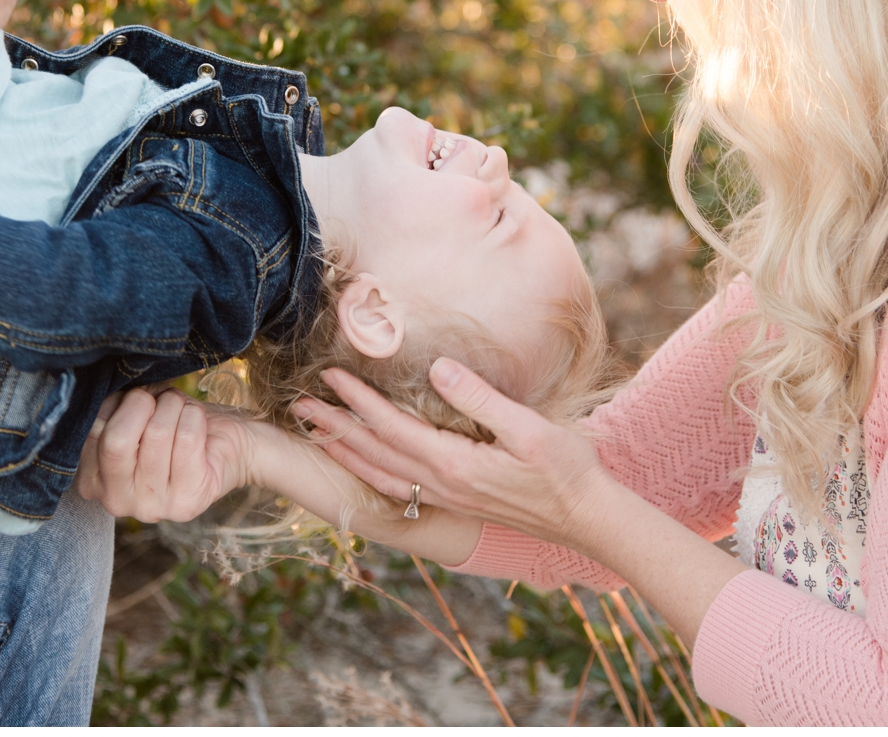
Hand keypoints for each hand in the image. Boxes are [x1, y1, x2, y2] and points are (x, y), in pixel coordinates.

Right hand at [75, 388, 251, 522]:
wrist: (226, 445)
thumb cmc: (173, 424)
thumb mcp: (131, 413)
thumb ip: (110, 407)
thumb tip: (112, 393)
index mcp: (92, 480)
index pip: (91, 430)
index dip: (117, 402)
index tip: (137, 401)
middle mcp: (115, 501)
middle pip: (116, 440)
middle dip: (142, 403)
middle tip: (159, 400)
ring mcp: (150, 508)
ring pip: (157, 433)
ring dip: (173, 405)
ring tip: (181, 409)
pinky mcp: (186, 503)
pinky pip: (187, 439)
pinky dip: (194, 416)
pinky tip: (198, 422)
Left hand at [298, 360, 615, 553]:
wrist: (587, 518)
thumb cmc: (566, 469)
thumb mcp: (530, 428)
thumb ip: (481, 399)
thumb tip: (437, 370)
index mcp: (456, 465)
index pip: (392, 428)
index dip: (359, 401)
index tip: (330, 376)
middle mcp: (442, 485)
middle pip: (374, 454)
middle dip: (335, 427)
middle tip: (300, 405)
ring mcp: (446, 497)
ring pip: (380, 474)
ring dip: (344, 451)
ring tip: (315, 432)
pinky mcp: (455, 502)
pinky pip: (397, 488)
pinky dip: (368, 474)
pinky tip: (358, 465)